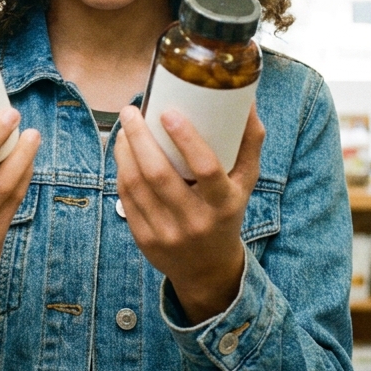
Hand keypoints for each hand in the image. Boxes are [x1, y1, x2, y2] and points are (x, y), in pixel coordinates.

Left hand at [114, 104, 264, 323]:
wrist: (208, 269)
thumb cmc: (227, 213)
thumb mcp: (246, 183)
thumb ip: (250, 143)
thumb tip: (248, 100)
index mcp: (223, 204)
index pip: (206, 168)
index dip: (186, 139)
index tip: (168, 112)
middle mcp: (195, 221)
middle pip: (158, 174)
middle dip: (139, 137)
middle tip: (131, 111)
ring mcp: (166, 233)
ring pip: (135, 184)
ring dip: (124, 150)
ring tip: (124, 128)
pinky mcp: (144, 239)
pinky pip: (126, 198)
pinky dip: (121, 171)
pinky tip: (122, 153)